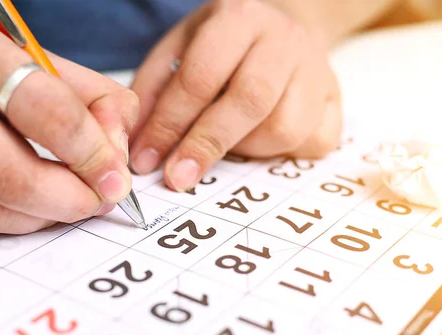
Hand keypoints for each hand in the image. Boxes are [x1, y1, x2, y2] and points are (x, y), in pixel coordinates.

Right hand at [0, 22, 137, 233]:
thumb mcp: (47, 66)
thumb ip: (99, 103)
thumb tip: (117, 161)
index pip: (47, 114)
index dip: (92, 155)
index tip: (116, 178)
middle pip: (14, 178)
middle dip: (72, 201)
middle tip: (99, 201)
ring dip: (46, 218)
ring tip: (69, 202)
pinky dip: (14, 222)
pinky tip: (30, 205)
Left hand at [129, 0, 341, 190]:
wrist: (280, 25)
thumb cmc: (219, 45)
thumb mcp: (177, 49)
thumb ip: (152, 91)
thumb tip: (136, 143)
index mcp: (237, 18)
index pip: (200, 78)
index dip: (169, 125)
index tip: (147, 161)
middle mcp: (283, 40)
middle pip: (249, 102)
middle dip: (207, 146)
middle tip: (178, 178)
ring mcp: (317, 69)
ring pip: (285, 128)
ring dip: (247, 150)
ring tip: (226, 144)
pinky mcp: (337, 98)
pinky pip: (314, 143)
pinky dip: (283, 154)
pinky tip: (261, 142)